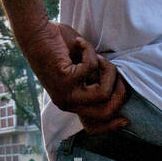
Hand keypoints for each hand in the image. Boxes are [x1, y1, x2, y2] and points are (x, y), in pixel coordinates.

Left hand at [14, 18, 127, 133]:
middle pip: (104, 112)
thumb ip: (95, 81)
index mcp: (70, 103)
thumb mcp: (81, 69)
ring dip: (108, 71)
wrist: (35, 33)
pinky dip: (89, 51)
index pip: (92, 127)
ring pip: (103, 93)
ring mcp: (65, 93)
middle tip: (117, 72)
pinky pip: (92, 68)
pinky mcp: (65, 79)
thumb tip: (117, 88)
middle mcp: (67, 103)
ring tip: (97, 56)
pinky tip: (79, 43)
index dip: (111, 126)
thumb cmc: (59, 48)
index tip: (126, 120)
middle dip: (119, 92)